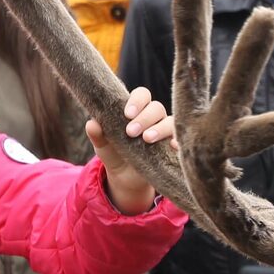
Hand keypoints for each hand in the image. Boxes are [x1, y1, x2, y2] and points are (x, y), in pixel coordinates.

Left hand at [86, 86, 174, 214]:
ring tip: (147, 139)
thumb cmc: (114, 153)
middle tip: (131, 132)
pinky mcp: (172, 146)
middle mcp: (153, 117)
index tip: (127, 114)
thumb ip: (97, 134)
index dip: (137, 101)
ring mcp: (165, 131)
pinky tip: (173, 146)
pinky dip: (177, 140)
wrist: (125, 178)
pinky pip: (180, 139)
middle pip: (156, 107)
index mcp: (136, 110)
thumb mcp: (102, 145)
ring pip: (170, 121)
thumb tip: (92, 124)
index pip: (142, 95)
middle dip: (144, 118)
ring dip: (160, 128)